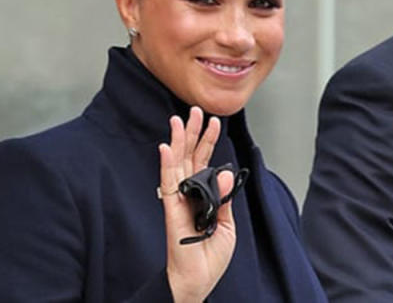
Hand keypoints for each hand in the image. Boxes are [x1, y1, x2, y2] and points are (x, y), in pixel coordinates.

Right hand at [158, 106, 235, 302]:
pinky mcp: (172, 212)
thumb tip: (224, 173)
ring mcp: (178, 202)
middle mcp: (187, 195)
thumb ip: (225, 199)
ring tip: (179, 119)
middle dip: (193, 133)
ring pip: (178, 165)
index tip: (214, 121)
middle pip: (189, 157)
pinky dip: (167, 166)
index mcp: (202, 197)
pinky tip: (166, 148)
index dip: (209, 142)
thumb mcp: (226, 225)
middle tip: (194, 110)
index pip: (204, 162)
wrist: (198, 281)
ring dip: (179, 141)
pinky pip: (168, 186)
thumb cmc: (209, 257)